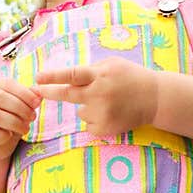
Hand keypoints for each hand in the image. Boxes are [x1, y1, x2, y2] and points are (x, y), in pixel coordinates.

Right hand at [0, 78, 41, 158]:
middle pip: (1, 98)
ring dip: (16, 123)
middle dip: (21, 108)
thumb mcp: (20, 108)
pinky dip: (4, 136)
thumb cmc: (9, 122)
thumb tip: (40, 91)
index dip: (24, 93)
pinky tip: (10, 136)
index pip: (7, 84)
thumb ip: (28, 98)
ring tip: (25, 129)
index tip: (37, 103)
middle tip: (32, 118)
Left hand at [34, 58, 157, 136]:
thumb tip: (68, 77)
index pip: (72, 75)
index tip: (37, 78)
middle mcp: (99, 94)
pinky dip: (95, 119)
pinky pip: (89, 124)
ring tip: (109, 102)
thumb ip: (92, 70)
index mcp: (100, 75)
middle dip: (50, 93)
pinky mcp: (105, 128)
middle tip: (37, 91)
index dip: (53, 77)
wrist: (154, 98)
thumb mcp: (112, 64)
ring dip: (88, 106)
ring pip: (81, 111)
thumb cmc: (132, 77)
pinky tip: (111, 113)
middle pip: (68, 95)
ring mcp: (102, 113)